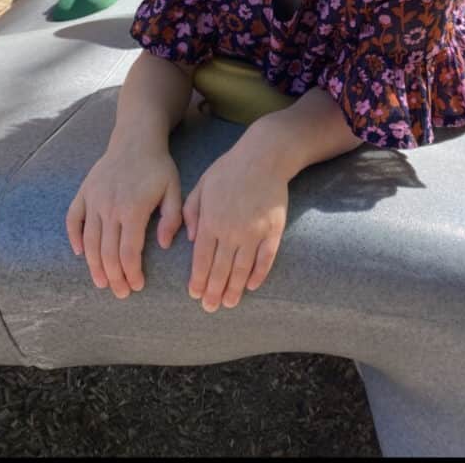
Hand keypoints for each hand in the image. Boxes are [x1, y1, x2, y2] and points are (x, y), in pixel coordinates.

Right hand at [66, 145, 182, 298]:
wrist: (135, 139)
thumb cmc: (157, 167)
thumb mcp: (174, 189)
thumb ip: (173, 218)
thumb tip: (165, 245)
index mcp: (133, 209)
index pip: (129, 252)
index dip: (132, 273)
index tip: (137, 286)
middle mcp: (110, 207)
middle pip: (107, 252)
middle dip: (114, 277)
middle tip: (120, 292)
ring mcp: (94, 200)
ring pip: (89, 242)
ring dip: (94, 266)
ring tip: (102, 282)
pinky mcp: (84, 193)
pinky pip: (73, 220)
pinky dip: (74, 238)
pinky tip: (79, 254)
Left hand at [182, 142, 288, 311]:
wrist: (264, 156)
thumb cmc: (229, 169)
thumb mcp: (202, 185)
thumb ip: (191, 212)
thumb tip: (191, 240)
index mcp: (211, 220)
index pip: (202, 259)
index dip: (198, 279)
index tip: (195, 294)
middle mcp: (231, 230)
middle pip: (220, 269)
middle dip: (214, 291)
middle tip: (210, 307)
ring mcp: (254, 232)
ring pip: (241, 268)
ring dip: (234, 289)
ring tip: (229, 303)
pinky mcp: (273, 230)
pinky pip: (265, 259)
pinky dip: (258, 274)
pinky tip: (251, 286)